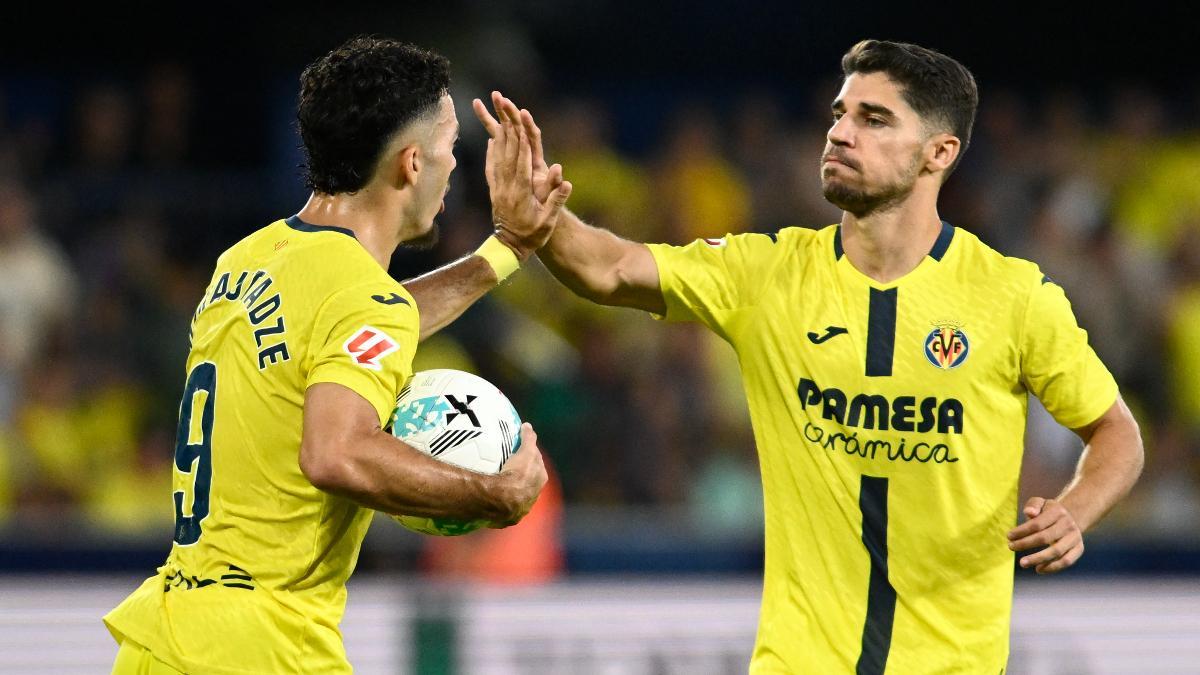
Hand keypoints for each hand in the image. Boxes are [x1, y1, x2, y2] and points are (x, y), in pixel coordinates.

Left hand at [473, 91, 570, 259]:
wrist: (509, 248)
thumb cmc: (532, 236)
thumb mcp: (548, 221)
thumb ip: (556, 199)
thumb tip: (566, 177)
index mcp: (521, 188)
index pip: (522, 156)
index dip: (521, 134)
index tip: (520, 115)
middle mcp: (507, 183)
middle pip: (506, 147)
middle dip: (505, 122)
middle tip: (500, 99)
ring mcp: (498, 186)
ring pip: (496, 152)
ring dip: (494, 130)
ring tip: (489, 108)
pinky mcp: (494, 190)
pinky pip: (491, 166)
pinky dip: (492, 150)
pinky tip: (491, 139)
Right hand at [488, 423, 547, 526]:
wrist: (500, 500)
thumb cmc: (515, 474)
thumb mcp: (525, 454)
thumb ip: (528, 439)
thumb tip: (527, 425)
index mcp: (539, 480)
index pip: (537, 465)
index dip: (530, 457)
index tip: (521, 451)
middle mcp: (533, 497)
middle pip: (529, 482)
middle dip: (523, 475)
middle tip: (510, 465)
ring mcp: (520, 509)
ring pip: (516, 498)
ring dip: (509, 492)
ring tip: (497, 483)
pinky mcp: (506, 519)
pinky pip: (501, 509)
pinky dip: (497, 504)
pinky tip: (487, 499)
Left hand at [1007, 497, 1084, 573]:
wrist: (1070, 518)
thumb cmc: (1048, 512)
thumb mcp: (1041, 503)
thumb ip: (1033, 505)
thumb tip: (1029, 512)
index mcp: (1058, 512)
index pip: (1037, 524)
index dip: (1022, 531)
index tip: (1009, 536)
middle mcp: (1068, 525)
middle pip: (1045, 537)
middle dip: (1025, 544)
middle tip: (1010, 547)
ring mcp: (1075, 538)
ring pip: (1056, 551)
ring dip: (1038, 559)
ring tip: (1022, 563)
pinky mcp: (1079, 549)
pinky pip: (1067, 561)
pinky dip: (1052, 567)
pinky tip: (1038, 569)